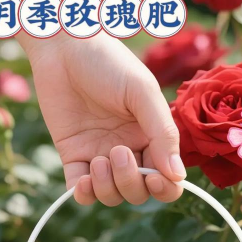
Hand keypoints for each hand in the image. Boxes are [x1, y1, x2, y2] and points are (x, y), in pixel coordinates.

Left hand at [28, 32, 184, 205]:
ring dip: (107, 187)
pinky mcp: (73, 156)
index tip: (155, 177)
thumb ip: (163, 134)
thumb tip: (177, 176)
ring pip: (111, 195)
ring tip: (98, 160)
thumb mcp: (142, 94)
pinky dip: (84, 194)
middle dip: (131, 183)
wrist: (63, 45)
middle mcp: (130, 151)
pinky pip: (81, 192)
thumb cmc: (108, 63)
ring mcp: (100, 155)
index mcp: (152, 138)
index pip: (167, 179)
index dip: (165, 188)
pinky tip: (83, 180)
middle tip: (118, 152)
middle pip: (139, 192)